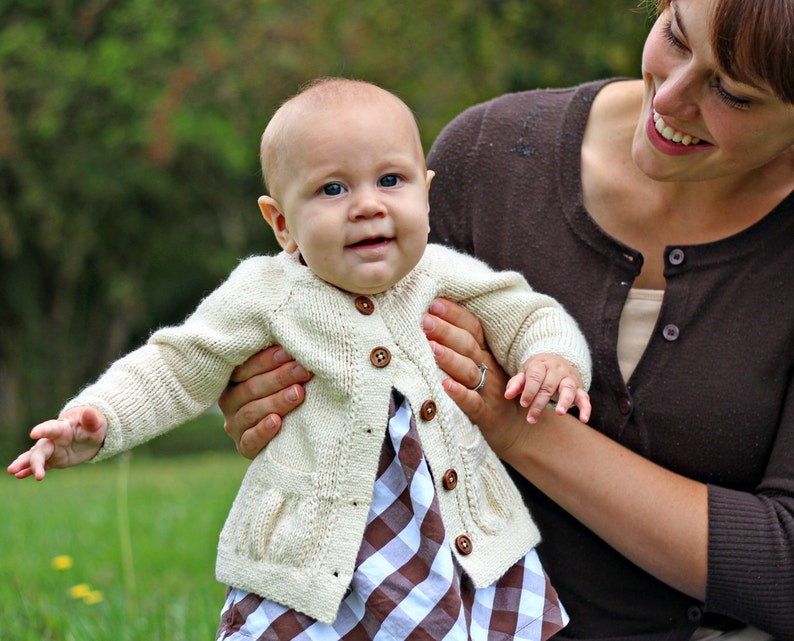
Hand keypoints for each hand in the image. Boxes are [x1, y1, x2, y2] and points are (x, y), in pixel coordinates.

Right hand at [7, 406, 107, 480]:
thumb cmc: (94, 425)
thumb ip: (92, 419)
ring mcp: (52, 450)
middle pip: (40, 449)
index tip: (33, 434)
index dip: (43, 430)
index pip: (51, 428)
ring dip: (23, 463)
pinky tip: (19, 475)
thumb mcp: (96, 423)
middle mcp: (53, 439)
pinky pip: (42, 465)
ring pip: (36, 457)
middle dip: (32, 459)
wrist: (91, 433)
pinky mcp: (54, 459)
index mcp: (63, 428)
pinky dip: (30, 470)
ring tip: (12, 471)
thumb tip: (89, 411)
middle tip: (17, 469)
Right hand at [218, 345, 311, 458]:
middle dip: (279, 378)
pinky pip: (249, 440)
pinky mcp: (243, 447)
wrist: (290, 433)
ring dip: (276, 401)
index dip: (266, 360)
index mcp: (235, 379)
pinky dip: (262, 431)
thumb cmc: (288, 390)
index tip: (289, 352)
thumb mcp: (282, 375)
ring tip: (298, 393)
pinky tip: (277, 422)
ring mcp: (235, 425)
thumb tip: (299, 340)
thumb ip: (283, 360)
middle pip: (250, 388)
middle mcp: (230, 401)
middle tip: (302, 370)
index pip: (244, 368)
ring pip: (251, 412)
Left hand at [422, 298, 528, 456]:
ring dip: (450, 358)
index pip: (472, 328)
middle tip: (425, 320)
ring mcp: (488, 391)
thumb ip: (461, 347)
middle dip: (446, 330)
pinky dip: (459, 394)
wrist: (518, 429)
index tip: (434, 303)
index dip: (455, 314)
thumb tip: (430, 322)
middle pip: (468, 346)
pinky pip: (472, 403)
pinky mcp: (485, 414)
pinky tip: (444, 385)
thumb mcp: (482, 366)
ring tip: (430, 347)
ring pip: (470, 371)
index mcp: (486, 353)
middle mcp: (488, 368)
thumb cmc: (491, 392)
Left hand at [505, 354, 590, 423]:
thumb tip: (507, 395)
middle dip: (539, 403)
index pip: (535, 376)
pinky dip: (586, 408)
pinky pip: (584, 397)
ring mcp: (569, 378)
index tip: (523, 404)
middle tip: (531, 418)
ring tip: (559, 413)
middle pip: (549, 386)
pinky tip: (584, 419)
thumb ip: (516, 383)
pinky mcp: (579, 388)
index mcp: (541, 364)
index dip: (529, 391)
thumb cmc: (537, 371)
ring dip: (564, 401)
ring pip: (568, 388)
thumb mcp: (525, 373)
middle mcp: (557, 370)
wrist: (556, 360)